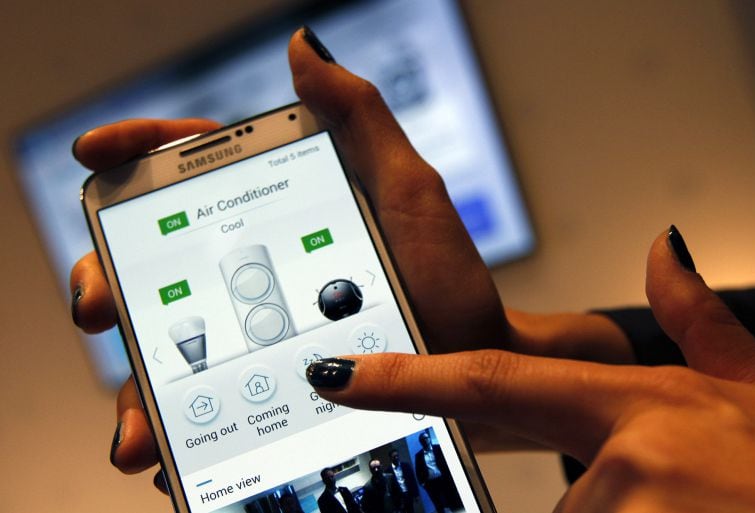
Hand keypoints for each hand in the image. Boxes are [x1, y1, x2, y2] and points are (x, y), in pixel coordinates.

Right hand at [70, 28, 513, 485]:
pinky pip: (204, 405)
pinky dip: (175, 427)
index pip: (196, 168)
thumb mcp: (410, 193)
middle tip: (100, 302)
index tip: (98, 155)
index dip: (141, 153)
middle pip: (156, 261)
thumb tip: (303, 50)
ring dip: (133, 377)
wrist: (469, 369)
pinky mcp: (266, 385)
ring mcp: (256, 328)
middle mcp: (255, 265)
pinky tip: (161, 447)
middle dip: (110, 278)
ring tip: (132, 417)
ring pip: (166, 345)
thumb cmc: (447, 282)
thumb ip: (361, 120)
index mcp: (281, 208)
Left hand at [307, 227, 754, 512]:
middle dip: (594, 495)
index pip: (493, 382)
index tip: (337, 376)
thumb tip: (662, 252)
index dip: (405, 379)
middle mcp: (628, 464)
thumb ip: (696, 323)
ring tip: (681, 508)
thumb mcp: (753, 393)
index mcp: (639, 405)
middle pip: (551, 485)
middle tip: (665, 498)